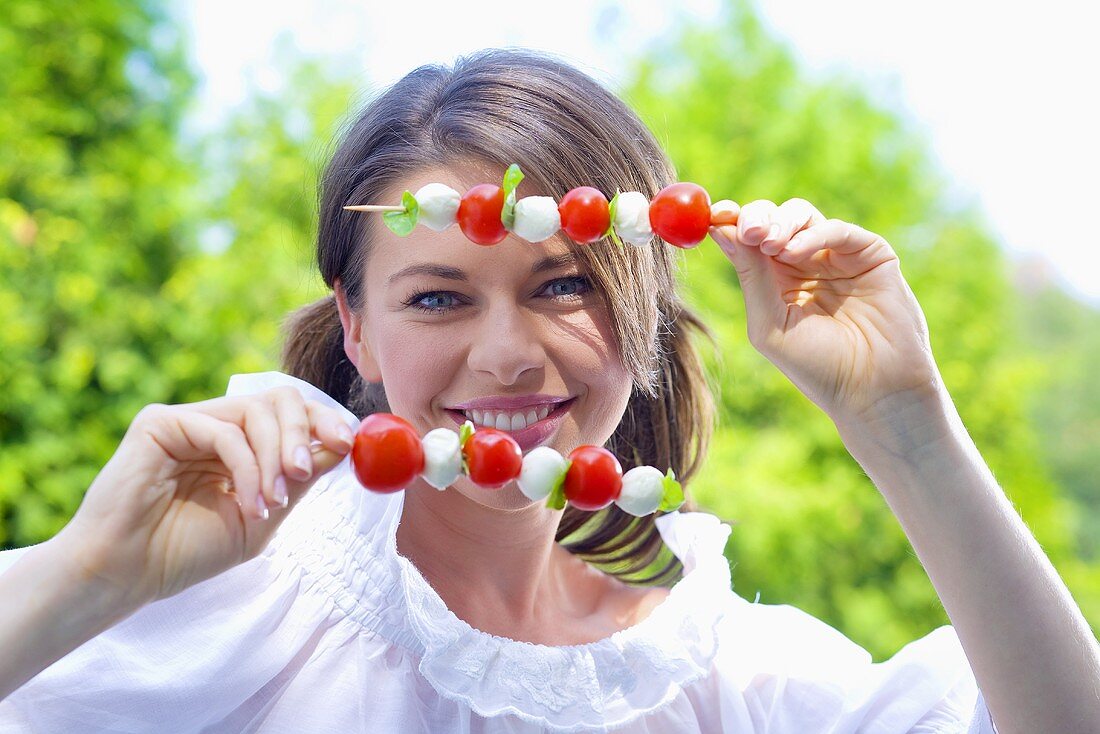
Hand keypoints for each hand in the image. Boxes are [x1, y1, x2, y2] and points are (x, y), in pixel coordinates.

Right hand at [55, 386, 354, 610]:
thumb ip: (297, 482)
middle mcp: (216, 425)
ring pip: (255, 411)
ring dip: (275, 457)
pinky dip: (247, 467)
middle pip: (278, 399)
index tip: (348, 443)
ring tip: (272, 502)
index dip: (323, 421)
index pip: (290, 414)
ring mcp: (188, 420)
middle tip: (308, 468)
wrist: (126, 575)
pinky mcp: (160, 422)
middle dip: (304, 430)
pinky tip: (248, 503)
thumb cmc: (185, 552)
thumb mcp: (261, 518)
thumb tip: (342, 447)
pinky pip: (223, 431)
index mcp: (239, 445)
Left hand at [708, 198, 943, 424]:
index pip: (747, 238)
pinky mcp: (871, 255)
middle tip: (747, 231)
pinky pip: (838, 230)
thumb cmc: (817, 366)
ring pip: (802, 216)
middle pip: (772, 218)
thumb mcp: (769, 323)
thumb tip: (718, 227)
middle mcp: (804, 263)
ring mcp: (837, 256)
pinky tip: (795, 252)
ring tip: (769, 245)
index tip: (715, 215)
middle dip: (755, 217)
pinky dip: (814, 234)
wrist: (872, 390)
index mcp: (775, 280)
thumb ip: (750, 276)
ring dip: (780, 223)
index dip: (730, 220)